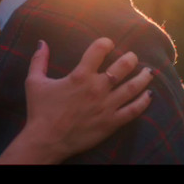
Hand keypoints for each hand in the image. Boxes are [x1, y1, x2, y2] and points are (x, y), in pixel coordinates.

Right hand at [20, 37, 152, 163]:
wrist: (46, 140)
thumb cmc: (39, 111)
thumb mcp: (34, 81)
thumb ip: (38, 60)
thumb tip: (41, 42)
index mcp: (80, 76)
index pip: (99, 50)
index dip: (105, 43)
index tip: (108, 43)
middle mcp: (97, 88)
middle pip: (122, 67)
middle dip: (130, 58)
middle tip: (133, 57)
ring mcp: (107, 106)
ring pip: (132, 87)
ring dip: (143, 77)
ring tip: (148, 72)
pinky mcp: (111, 122)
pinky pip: (133, 110)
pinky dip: (143, 102)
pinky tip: (149, 95)